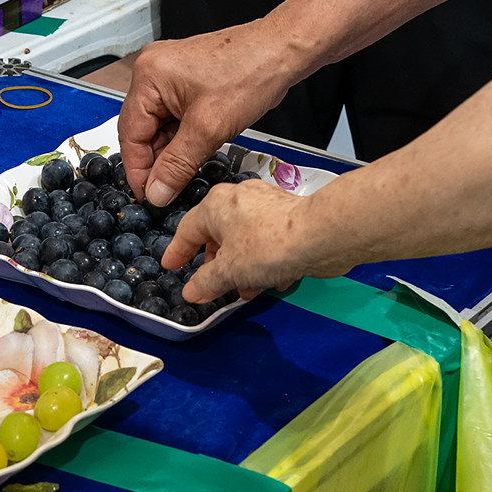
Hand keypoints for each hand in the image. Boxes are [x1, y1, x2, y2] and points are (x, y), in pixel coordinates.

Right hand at [117, 20, 299, 207]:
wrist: (283, 51)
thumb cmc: (252, 71)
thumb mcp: (209, 129)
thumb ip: (177, 165)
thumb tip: (157, 192)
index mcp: (148, 76)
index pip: (130, 134)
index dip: (138, 170)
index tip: (149, 196)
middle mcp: (152, 71)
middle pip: (142, 130)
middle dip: (156, 162)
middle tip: (167, 190)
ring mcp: (169, 75)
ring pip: (159, 126)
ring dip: (171, 152)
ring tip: (184, 172)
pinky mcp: (185, 82)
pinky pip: (174, 117)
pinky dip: (182, 138)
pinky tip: (194, 152)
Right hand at [163, 180, 359, 304]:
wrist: (319, 235)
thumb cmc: (267, 245)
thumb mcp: (228, 271)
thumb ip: (205, 282)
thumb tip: (192, 291)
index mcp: (216, 204)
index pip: (187, 229)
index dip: (177, 252)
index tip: (172, 265)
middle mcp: (239, 199)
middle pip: (217, 235)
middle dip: (217, 265)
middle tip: (214, 285)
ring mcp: (266, 205)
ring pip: (244, 240)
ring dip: (242, 268)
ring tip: (247, 290)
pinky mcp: (288, 216)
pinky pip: (267, 241)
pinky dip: (265, 262)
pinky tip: (272, 280)